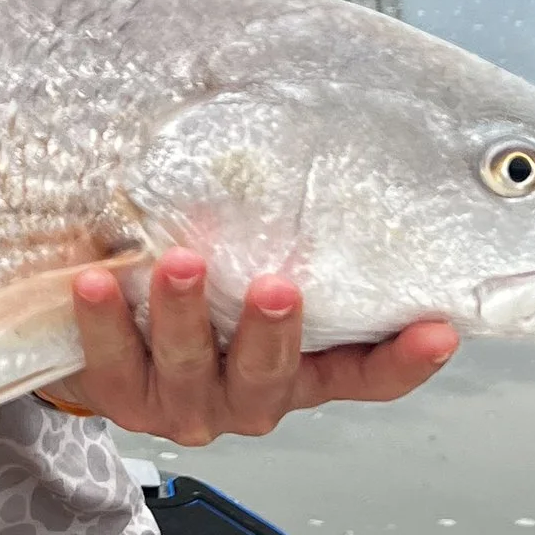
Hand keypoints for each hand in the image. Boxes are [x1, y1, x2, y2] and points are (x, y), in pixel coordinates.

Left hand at [60, 251, 455, 443]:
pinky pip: (113, 364)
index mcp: (299, 370)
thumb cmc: (199, 295)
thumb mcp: (252, 268)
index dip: (404, 361)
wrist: (106, 340)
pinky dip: (105, 322)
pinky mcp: (124, 398)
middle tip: (278, 287)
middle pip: (273, 376)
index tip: (438, 330)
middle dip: (274, 333)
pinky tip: (96, 280)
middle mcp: (250, 396)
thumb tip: (317, 131)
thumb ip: (287, 234)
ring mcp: (187, 403)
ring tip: (181, 263)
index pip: (364, 375)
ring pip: (192, 368)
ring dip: (187, 315)